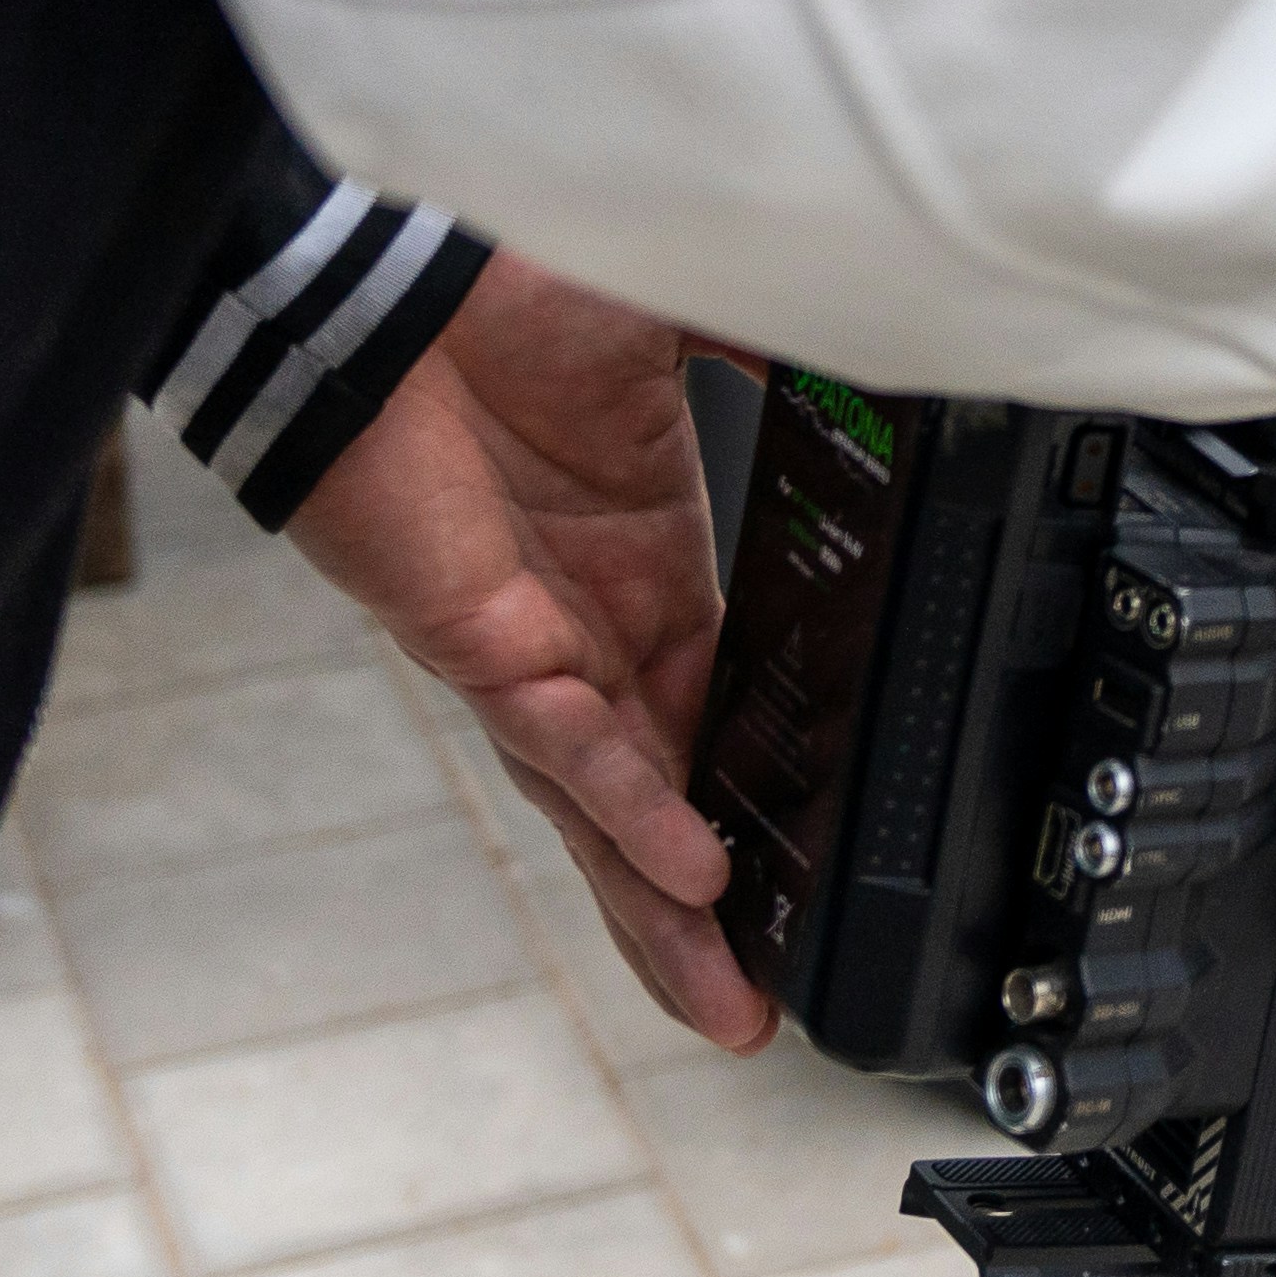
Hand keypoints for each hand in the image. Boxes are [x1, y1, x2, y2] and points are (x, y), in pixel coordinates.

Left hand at [284, 253, 775, 1053]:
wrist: (376, 270)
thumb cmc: (506, 281)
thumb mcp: (696, 320)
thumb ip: (792, 353)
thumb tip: (899, 345)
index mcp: (647, 554)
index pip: (720, 700)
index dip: (764, 783)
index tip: (823, 854)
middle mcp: (587, 619)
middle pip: (660, 792)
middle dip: (709, 908)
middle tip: (765, 1006)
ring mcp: (528, 641)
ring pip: (606, 806)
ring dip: (664, 905)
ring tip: (728, 999)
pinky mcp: (471, 641)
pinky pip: (561, 746)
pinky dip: (625, 806)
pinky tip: (686, 866)